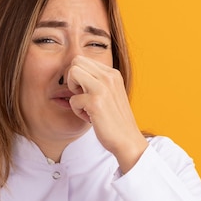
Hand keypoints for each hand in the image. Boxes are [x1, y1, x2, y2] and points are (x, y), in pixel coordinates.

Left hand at [66, 55, 147, 172]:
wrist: (128, 140)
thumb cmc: (115, 119)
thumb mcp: (110, 94)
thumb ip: (98, 81)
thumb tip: (74, 72)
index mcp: (113, 74)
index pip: (83, 60)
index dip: (79, 77)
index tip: (87, 92)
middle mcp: (109, 77)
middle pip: (76, 62)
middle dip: (73, 80)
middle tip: (82, 96)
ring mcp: (103, 88)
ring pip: (72, 73)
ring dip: (73, 92)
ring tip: (85, 106)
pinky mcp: (96, 102)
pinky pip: (72, 100)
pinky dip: (77, 111)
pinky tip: (90, 118)